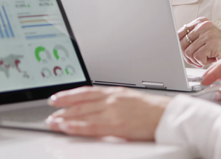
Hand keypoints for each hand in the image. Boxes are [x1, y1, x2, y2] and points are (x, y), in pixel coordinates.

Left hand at [45, 87, 171, 140]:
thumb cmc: (154, 110)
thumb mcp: (130, 99)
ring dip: (64, 118)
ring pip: (82, 114)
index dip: (68, 95)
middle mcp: (111, 100)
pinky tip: (66, 128)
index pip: (85, 92)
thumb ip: (113, 101)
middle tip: (50, 113)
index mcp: (114, 92)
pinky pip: (91, 126)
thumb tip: (99, 106)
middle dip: (62, 109)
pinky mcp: (116, 126)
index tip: (56, 98)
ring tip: (52, 122)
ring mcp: (112, 112)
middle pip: (80, 103)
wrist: (170, 116)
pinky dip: (76, 127)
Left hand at [177, 17, 220, 67]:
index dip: (181, 47)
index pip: (178, 34)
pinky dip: (203, 62)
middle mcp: (204, 25)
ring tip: (207, 57)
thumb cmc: (220, 49)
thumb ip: (190, 38)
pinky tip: (212, 59)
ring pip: (188, 53)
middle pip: (182, 45)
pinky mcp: (213, 43)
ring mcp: (209, 33)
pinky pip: (197, 57)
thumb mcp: (204, 39)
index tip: (188, 52)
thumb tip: (173, 43)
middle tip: (199, 58)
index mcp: (201, 22)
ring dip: (197, 60)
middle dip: (188, 56)